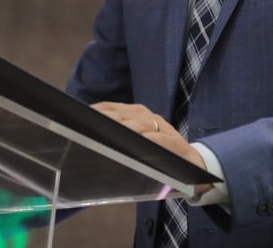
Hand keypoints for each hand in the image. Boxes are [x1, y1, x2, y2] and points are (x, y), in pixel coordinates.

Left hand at [91, 102, 212, 194]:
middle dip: (106, 121)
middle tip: (88, 126)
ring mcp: (164, 129)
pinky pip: (161, 140)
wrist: (194, 164)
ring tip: (109, 134)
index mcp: (138, 114)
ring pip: (141, 126)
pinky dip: (150, 141)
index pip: (112, 108)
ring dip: (125, 129)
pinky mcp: (176, 143)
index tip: (78, 117)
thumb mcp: (137, 145)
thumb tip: (90, 141)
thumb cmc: (158, 155)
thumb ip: (118, 140)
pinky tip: (140, 144)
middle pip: (124, 115)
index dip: (96, 112)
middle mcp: (150, 117)